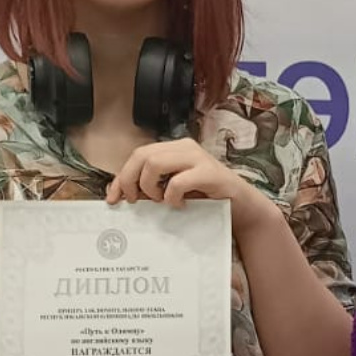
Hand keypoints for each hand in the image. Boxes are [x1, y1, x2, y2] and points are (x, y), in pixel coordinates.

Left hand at [105, 138, 275, 226]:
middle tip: (133, 201)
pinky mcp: (210, 173)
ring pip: (155, 162)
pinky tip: (179, 205)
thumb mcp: (175, 192)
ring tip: (160, 202)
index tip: (113, 198)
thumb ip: (154, 189)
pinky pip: (178, 181)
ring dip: (150, 186)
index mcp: (174, 150)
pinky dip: (172, 196)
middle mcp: (184, 148)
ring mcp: (198, 158)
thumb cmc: (208, 200)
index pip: (138, 155)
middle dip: (129, 179)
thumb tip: (123, 196)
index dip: (121, 176)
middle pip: (142, 155)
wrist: (243, 208)